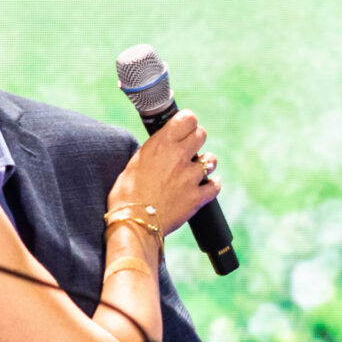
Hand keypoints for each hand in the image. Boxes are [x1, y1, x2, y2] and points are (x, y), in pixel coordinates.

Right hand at [110, 111, 220, 240]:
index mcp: (161, 144)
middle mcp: (179, 156)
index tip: (185, 127)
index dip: (188, 122)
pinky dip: (213, 184)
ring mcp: (191, 177)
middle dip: (196, 139)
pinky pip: (215, 185)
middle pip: (201, 134)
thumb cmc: (127, 193)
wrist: (133, 222)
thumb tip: (164, 144)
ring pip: (211, 159)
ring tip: (196, 169)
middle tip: (189, 149)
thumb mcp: (136, 162)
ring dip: (205, 162)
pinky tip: (207, 185)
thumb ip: (155, 150)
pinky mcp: (198, 197)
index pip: (187, 119)